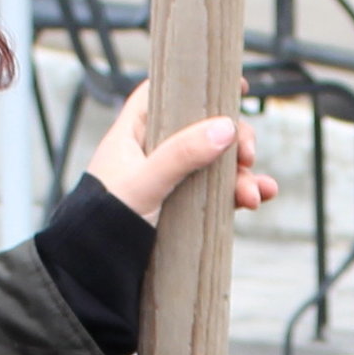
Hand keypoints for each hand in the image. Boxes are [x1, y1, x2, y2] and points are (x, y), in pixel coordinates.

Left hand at [86, 82, 279, 224]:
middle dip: (233, 141)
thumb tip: (225, 128)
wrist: (94, 270)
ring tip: (258, 192)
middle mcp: (154, 152)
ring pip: (216, 164)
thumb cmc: (105, 221)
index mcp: (134, 132)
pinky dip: (240, 194)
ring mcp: (171, 180)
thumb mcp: (144, 182)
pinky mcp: (183, 208)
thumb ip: (181, 154)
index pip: (167, 93)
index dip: (198, 84)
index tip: (234, 84)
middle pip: (203, 129)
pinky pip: (218, 193)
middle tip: (249, 155)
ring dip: (243, 174)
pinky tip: (259, 198)